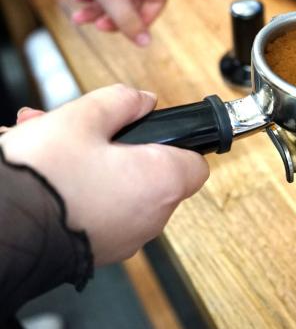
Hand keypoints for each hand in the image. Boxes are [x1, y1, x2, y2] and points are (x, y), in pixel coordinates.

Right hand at [0, 84, 208, 265]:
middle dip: (121, 144)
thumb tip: (143, 101)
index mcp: (159, 182)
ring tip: (54, 142)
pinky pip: (99, 209)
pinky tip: (49, 170)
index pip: (196, 162)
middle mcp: (148, 218)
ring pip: (120, 187)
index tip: (161, 131)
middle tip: (91, 128)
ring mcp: (121, 239)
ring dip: (95, 162)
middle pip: (152, 171)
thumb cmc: (42, 181)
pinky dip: (83, 188)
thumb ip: (122, 101)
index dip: (180, 141)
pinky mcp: (94, 251)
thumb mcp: (83, 117)